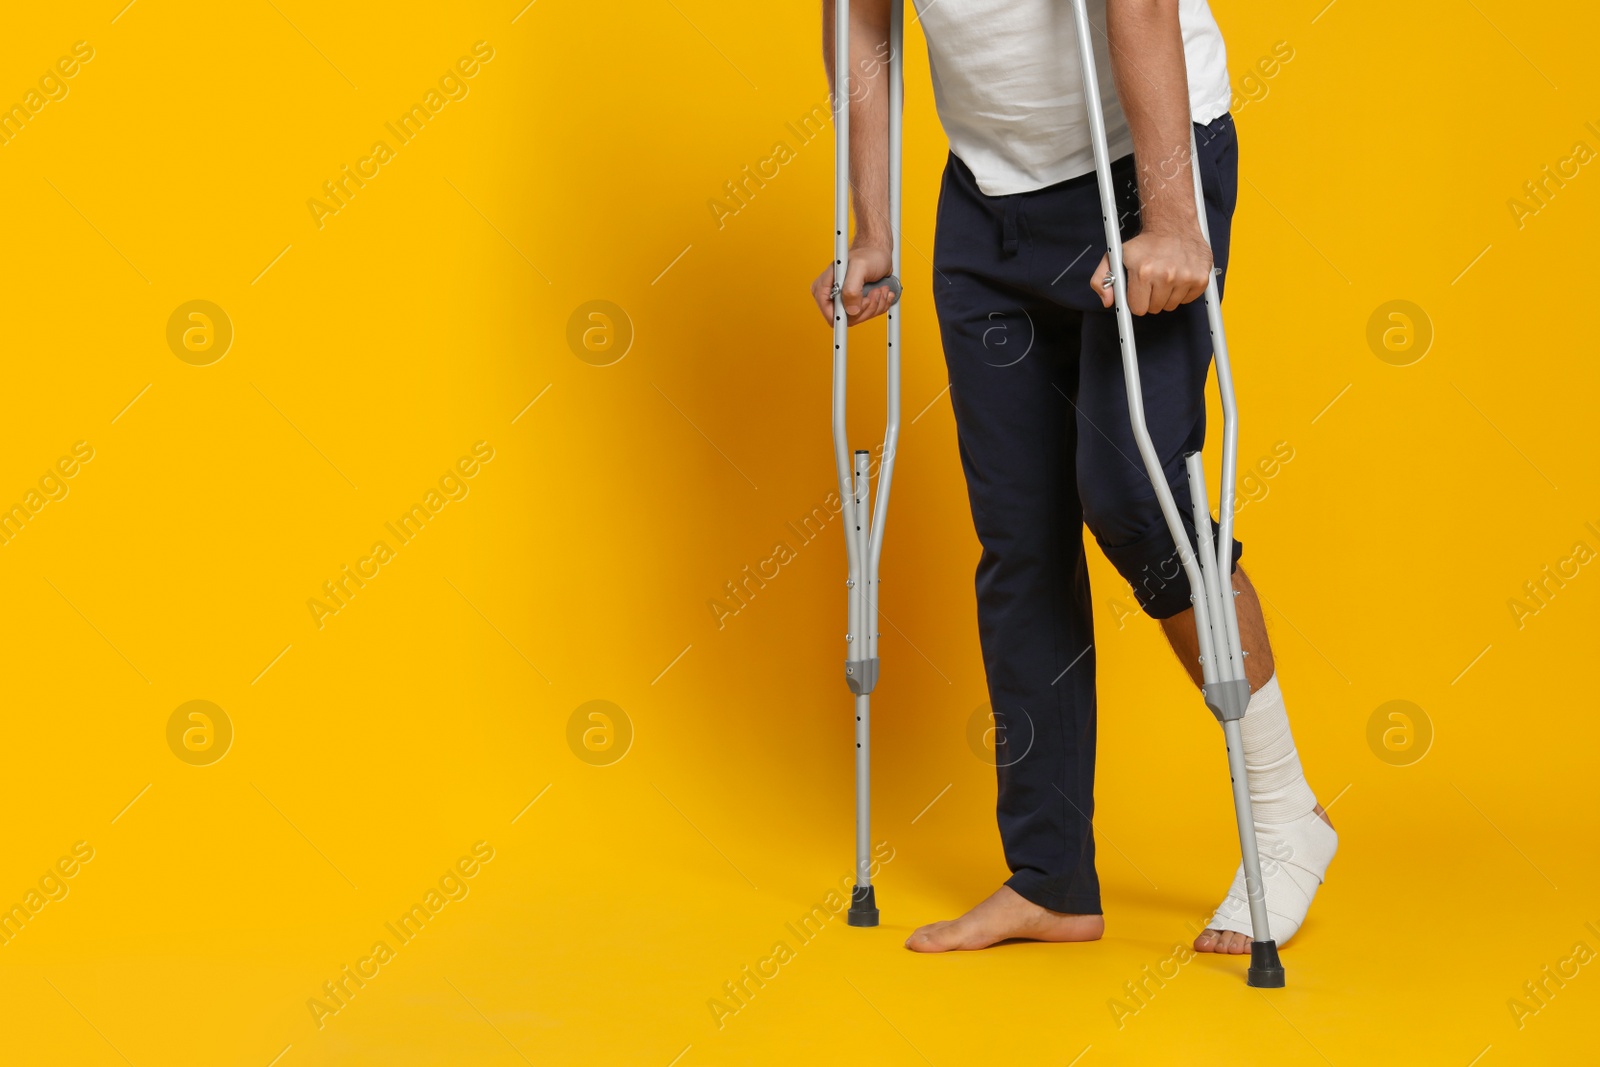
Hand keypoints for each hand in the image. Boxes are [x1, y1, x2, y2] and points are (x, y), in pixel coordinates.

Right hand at [810, 241, 893, 326]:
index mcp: (824, 287)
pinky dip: (879, 305)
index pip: (831, 315)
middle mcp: (832, 296)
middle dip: (866, 307)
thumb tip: (851, 311)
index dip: (848, 315)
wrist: (879, 252)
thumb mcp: (860, 267)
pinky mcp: (856, 302)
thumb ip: (852, 289)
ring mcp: (844, 300)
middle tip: (874, 291)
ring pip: (859, 318)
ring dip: (875, 305)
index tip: (863, 303)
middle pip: (847, 319)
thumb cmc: (869, 255)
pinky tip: (881, 291)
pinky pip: (867, 314)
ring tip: (879, 289)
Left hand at [1090, 228, 1211, 315]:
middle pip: (1155, 309)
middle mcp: (1166, 275)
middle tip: (1152, 280)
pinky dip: (1182, 292)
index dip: (1137, 300)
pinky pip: (1187, 300)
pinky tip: (1178, 276)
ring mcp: (1185, 277)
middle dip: (1151, 298)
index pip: (1138, 309)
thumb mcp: (1115, 256)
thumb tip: (1108, 301)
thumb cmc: (1145, 243)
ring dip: (1167, 295)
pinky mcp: (1201, 278)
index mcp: (1144, 272)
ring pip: (1171, 306)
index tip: (1138, 291)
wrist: (1173, 224)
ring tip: (1165, 275)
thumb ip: (1102, 279)